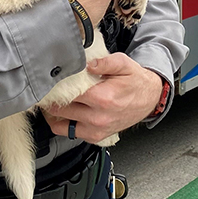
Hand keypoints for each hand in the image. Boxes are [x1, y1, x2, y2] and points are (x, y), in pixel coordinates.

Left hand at [45, 54, 163, 143]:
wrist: (149, 98)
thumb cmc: (135, 81)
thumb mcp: (124, 63)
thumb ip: (104, 61)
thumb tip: (86, 63)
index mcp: (103, 98)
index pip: (67, 94)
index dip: (55, 86)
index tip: (49, 81)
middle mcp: (98, 117)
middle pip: (60, 110)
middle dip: (52, 100)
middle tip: (48, 90)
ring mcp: (96, 129)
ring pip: (60, 126)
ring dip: (54, 115)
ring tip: (54, 102)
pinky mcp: (96, 136)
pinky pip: (71, 133)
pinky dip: (65, 124)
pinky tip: (66, 112)